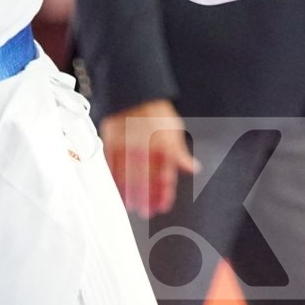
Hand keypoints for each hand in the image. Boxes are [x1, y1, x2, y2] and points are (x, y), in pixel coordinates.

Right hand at [99, 98, 200, 217]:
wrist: (134, 92)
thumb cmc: (156, 112)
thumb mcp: (175, 130)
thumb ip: (181, 153)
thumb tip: (193, 168)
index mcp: (163, 144)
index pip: (164, 175)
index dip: (163, 194)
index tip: (162, 206)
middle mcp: (144, 146)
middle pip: (145, 180)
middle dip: (146, 199)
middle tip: (146, 212)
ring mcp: (126, 145)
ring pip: (127, 176)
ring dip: (130, 193)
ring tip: (132, 206)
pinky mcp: (111, 142)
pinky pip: (112, 166)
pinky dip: (115, 180)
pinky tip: (118, 190)